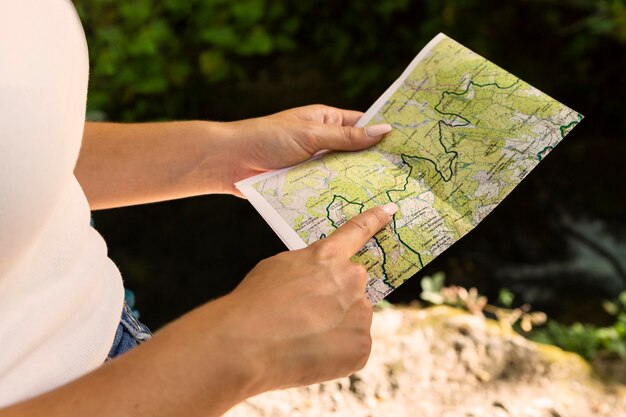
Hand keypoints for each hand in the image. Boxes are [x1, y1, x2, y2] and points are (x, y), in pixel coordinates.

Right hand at [218, 203, 397, 389]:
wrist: (246, 345)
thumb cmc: (254, 304)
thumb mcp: (278, 267)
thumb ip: (309, 267)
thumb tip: (321, 280)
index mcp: (328, 256)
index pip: (358, 231)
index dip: (375, 219)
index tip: (390, 210)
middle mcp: (351, 279)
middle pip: (353, 287)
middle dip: (337, 298)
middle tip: (308, 315)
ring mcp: (360, 313)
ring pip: (354, 319)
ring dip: (337, 327)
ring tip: (303, 338)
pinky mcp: (361, 346)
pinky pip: (353, 347)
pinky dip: (337, 353)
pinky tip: (311, 354)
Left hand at [222, 105, 391, 194]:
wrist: (230, 162)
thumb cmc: (268, 138)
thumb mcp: (311, 134)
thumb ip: (346, 137)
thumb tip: (384, 131)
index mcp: (327, 121)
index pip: (363, 124)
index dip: (384, 134)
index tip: (410, 146)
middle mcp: (324, 142)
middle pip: (357, 153)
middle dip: (377, 164)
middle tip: (406, 178)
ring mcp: (315, 165)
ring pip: (344, 175)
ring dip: (360, 184)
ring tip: (389, 197)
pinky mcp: (305, 185)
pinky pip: (328, 190)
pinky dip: (341, 197)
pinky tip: (360, 209)